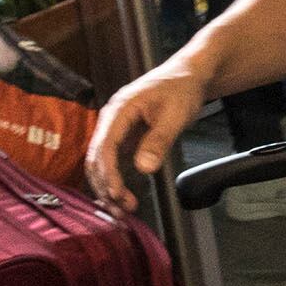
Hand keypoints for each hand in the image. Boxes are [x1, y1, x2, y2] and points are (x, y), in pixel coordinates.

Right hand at [88, 55, 214, 205]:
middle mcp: (110, 119)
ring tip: (123, 210)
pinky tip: (124, 197)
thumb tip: (143, 168)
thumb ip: (159, 141)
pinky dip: (116, 180)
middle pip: (96, 158)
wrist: (189, 74)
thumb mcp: (175, 115)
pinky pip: (112, 161)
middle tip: (121, 211)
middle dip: (105, 186)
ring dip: (108, 187)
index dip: (109, 174)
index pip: (104, 147)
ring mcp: (115, 128)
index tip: (118, 195)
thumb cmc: (182, 89)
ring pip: (102, 163)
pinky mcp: (123, 136)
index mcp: (119, 110)